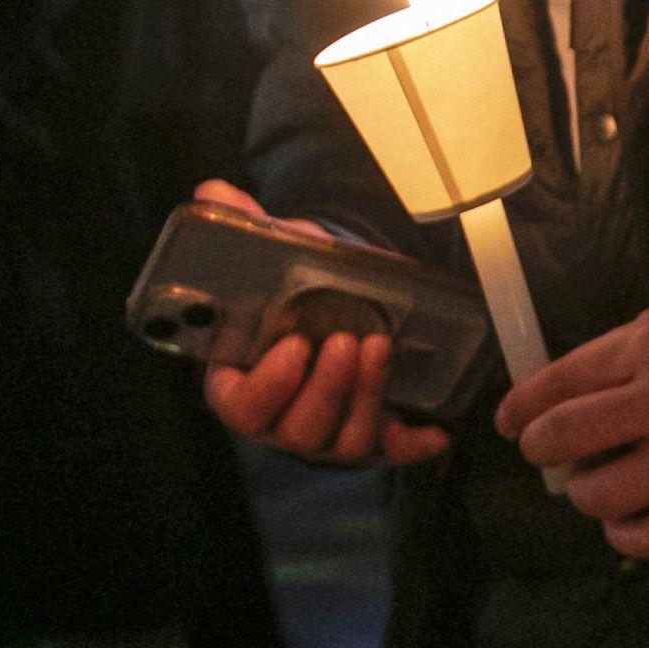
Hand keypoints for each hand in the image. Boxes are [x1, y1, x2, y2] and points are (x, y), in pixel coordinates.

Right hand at [190, 181, 453, 468]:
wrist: (330, 306)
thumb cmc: (291, 293)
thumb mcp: (270, 259)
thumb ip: (242, 232)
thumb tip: (214, 194)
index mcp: (242, 383)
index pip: (240, 406)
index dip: (267, 384)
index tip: (293, 344)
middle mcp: (280, 419)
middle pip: (296, 430)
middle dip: (327, 387)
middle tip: (348, 340)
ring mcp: (324, 434)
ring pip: (341, 442)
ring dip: (364, 398)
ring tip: (380, 348)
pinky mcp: (367, 438)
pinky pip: (388, 453)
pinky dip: (412, 445)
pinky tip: (434, 431)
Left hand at [499, 289, 648, 559]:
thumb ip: (626, 347)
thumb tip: (567, 388)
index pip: (557, 383)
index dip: (520, 409)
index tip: (511, 424)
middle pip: (563, 439)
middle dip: (541, 450)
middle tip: (548, 456)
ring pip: (600, 496)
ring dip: (585, 495)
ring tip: (597, 488)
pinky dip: (625, 536)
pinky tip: (625, 525)